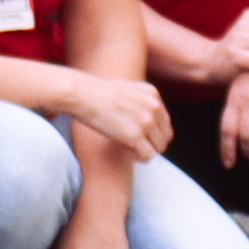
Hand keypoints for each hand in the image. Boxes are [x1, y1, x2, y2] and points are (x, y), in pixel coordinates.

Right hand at [57, 69, 174, 163]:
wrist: (83, 95)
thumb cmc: (98, 94)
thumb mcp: (128, 89)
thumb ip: (142, 101)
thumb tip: (148, 118)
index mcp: (153, 95)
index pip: (165, 122)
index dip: (155, 133)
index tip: (142, 137)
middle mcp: (153, 107)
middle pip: (165, 136)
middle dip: (153, 143)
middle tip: (137, 145)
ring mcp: (145, 122)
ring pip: (159, 148)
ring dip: (147, 151)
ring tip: (133, 150)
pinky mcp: (135, 136)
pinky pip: (149, 156)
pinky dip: (141, 159)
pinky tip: (130, 154)